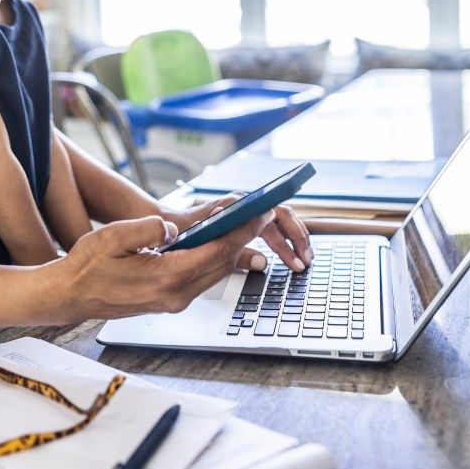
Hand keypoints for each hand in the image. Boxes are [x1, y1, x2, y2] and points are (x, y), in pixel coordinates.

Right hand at [54, 212, 273, 320]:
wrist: (71, 296)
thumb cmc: (87, 266)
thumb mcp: (113, 237)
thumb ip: (149, 228)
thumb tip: (175, 228)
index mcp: (165, 278)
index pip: (217, 251)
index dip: (242, 229)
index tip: (259, 211)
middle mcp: (176, 294)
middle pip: (222, 262)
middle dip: (244, 236)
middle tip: (260, 211)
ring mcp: (174, 300)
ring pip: (215, 271)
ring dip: (231, 247)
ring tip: (244, 222)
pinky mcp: (170, 299)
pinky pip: (202, 276)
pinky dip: (215, 257)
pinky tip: (217, 240)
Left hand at [162, 193, 312, 272]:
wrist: (165, 224)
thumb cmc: (180, 230)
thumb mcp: (207, 243)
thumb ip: (234, 252)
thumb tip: (262, 263)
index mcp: (237, 205)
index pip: (275, 214)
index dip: (292, 235)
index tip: (300, 253)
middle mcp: (243, 205)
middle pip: (281, 218)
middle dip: (296, 241)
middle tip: (304, 263)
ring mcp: (243, 212)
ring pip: (276, 224)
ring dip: (291, 242)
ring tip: (299, 263)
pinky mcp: (241, 221)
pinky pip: (266, 230)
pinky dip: (279, 244)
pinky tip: (286, 258)